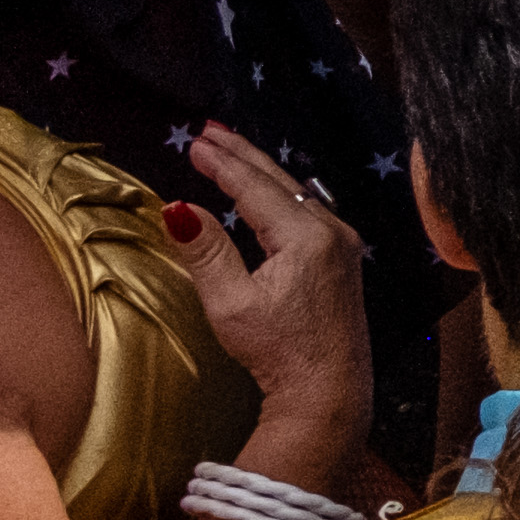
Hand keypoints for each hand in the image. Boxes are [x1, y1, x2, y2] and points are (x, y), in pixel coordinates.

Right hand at [170, 125, 380, 495]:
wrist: (328, 388)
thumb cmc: (278, 351)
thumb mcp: (231, 303)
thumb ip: (206, 253)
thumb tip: (176, 209)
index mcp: (308, 237)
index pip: (257, 187)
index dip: (224, 163)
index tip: (197, 141)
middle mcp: (334, 231)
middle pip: (281, 182)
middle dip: (243, 155)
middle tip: (211, 131)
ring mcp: (344, 244)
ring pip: (296, 195)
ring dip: (262, 173)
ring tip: (231, 152)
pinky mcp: (343, 260)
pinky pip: (307, 213)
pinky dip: (279, 196)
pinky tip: (264, 194)